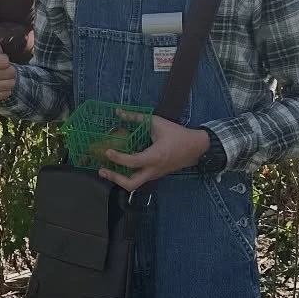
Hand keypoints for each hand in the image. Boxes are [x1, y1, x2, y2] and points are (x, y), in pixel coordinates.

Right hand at [0, 15, 16, 103]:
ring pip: (9, 84)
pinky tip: (0, 84)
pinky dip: (6, 89)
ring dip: (9, 80)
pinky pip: (6, 94)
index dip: (5, 59)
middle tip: (1, 68)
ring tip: (2, 76)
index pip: (4, 61)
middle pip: (9, 73)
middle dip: (9, 69)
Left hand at [98, 114, 215, 189]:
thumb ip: (136, 118)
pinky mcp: (155, 175)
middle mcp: (153, 170)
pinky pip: (139, 180)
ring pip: (134, 185)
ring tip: (107, 171)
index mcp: (154, 157)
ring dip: (119, 179)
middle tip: (102, 170)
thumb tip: (118, 112)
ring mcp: (154, 175)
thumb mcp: (156, 122)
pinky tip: (120, 168)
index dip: (117, 158)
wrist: (196, 148)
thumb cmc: (177, 134)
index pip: (132, 161)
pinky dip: (127, 176)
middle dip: (114, 179)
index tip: (107, 152)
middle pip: (130, 184)